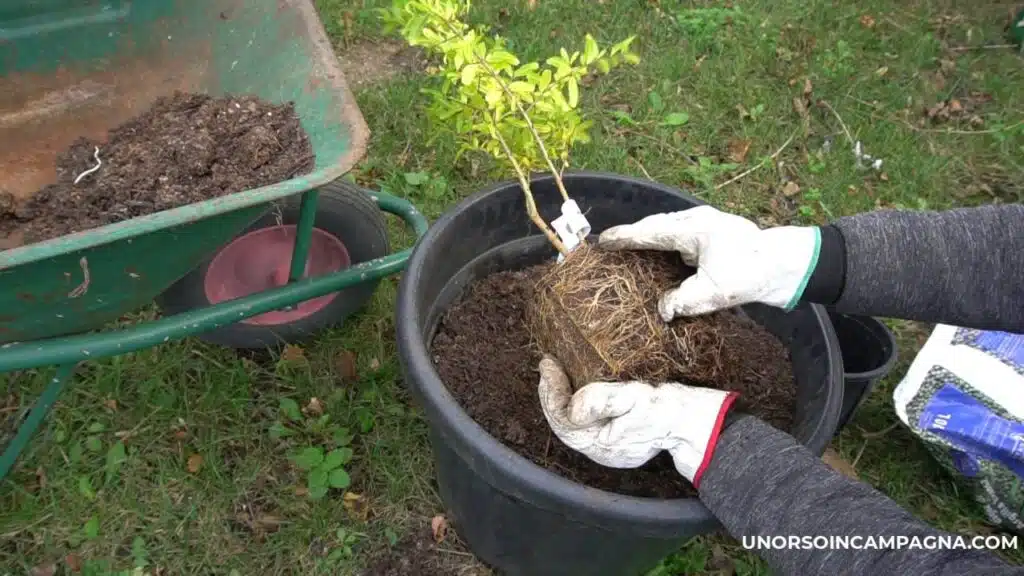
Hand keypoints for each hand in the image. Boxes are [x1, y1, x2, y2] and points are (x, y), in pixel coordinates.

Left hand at [537, 355, 736, 485]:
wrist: (694, 423)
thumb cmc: (667, 409)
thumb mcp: (636, 398)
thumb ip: (602, 401)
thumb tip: (572, 407)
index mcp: (601, 444)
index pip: (563, 419)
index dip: (551, 392)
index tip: (548, 364)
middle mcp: (600, 452)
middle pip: (563, 425)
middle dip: (550, 396)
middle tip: (546, 368)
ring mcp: (608, 450)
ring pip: (572, 427)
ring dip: (559, 401)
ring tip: (552, 376)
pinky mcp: (616, 441)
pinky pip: (584, 425)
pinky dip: (572, 406)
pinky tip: (572, 390)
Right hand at [598, 206, 819, 319]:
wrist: (785, 265)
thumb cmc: (750, 275)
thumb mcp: (714, 293)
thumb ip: (684, 301)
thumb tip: (662, 311)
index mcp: (693, 229)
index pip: (649, 232)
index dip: (624, 237)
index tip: (603, 241)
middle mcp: (696, 220)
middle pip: (656, 225)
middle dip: (633, 234)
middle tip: (610, 244)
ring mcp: (705, 223)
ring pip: (667, 227)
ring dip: (648, 236)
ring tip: (629, 248)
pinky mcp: (713, 232)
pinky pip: (679, 233)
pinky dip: (663, 241)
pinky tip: (659, 254)